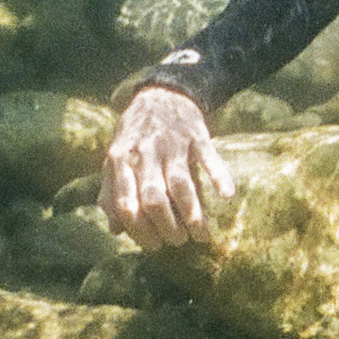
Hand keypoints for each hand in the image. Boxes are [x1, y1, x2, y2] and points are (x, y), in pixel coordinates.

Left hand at [100, 85, 233, 249]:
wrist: (161, 93)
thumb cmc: (135, 133)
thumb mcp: (116, 158)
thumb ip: (112, 192)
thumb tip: (115, 229)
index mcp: (120, 160)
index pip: (125, 204)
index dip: (139, 230)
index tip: (154, 245)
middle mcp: (144, 152)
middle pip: (153, 198)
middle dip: (167, 227)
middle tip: (178, 241)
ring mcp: (172, 143)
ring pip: (180, 184)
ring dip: (191, 214)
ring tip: (200, 235)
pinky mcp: (197, 135)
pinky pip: (209, 157)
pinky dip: (219, 176)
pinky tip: (227, 196)